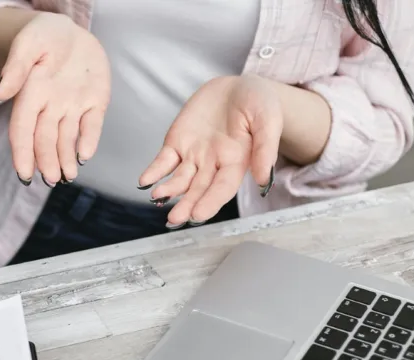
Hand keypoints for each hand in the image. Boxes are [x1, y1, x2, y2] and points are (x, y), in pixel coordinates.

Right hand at [0, 12, 109, 185]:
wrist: (70, 31)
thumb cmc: (44, 35)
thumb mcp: (28, 44)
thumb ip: (16, 69)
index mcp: (31, 94)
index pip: (23, 130)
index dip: (22, 153)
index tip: (24, 174)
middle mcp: (50, 106)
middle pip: (45, 140)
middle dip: (47, 162)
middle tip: (52, 180)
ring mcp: (73, 106)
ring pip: (67, 139)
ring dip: (66, 159)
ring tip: (67, 177)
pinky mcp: (95, 102)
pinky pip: (92, 125)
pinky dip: (89, 141)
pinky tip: (84, 156)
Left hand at [140, 75, 281, 225]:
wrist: (238, 87)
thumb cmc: (259, 103)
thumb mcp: (268, 119)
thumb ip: (265, 149)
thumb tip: (262, 180)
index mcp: (237, 162)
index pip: (222, 188)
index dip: (210, 202)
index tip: (198, 215)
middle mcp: (213, 164)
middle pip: (198, 189)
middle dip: (187, 204)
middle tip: (175, 219)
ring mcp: (193, 155)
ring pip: (179, 179)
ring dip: (168, 190)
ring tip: (158, 196)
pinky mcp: (177, 143)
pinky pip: (163, 161)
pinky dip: (154, 172)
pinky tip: (145, 181)